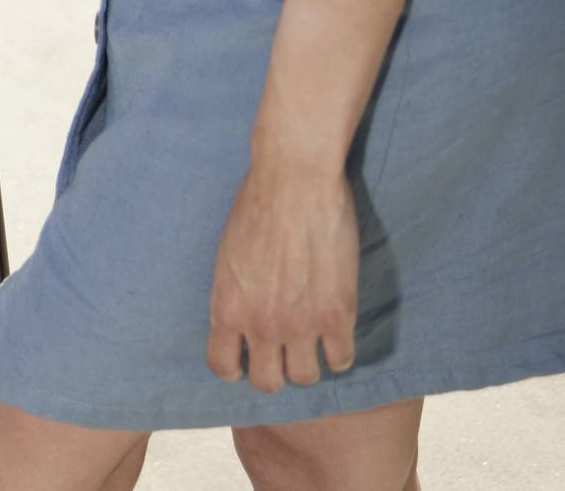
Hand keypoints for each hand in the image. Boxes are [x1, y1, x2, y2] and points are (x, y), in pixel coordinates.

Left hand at [205, 158, 358, 391]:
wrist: (294, 181)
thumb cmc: (256, 206)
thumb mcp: (227, 257)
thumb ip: (235, 295)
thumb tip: (242, 318)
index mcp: (227, 308)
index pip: (223, 366)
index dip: (235, 368)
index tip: (246, 360)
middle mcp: (261, 324)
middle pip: (267, 382)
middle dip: (274, 372)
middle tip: (283, 355)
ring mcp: (301, 323)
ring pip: (305, 377)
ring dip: (308, 365)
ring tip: (311, 345)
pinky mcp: (337, 314)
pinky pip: (341, 359)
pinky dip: (339, 353)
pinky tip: (336, 337)